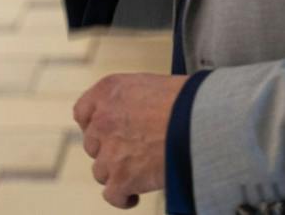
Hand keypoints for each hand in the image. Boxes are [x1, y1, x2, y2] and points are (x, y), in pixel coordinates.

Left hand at [74, 73, 185, 207]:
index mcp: (109, 91)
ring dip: (116, 174)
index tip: (104, 134)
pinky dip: (122, 198)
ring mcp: (110, 150)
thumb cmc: (187, 100)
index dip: (93, 126)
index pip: (83, 112)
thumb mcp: (153, 85)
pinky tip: (134, 196)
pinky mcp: (121, 177)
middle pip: (93, 144)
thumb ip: (134, 101)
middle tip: (130, 154)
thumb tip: (137, 116)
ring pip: (101, 170)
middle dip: (109, 150)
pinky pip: (112, 194)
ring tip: (137, 175)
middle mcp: (103, 119)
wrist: (201, 122)